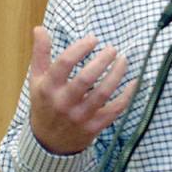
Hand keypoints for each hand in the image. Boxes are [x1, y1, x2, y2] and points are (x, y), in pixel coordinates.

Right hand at [28, 27, 136, 155]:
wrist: (49, 143)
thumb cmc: (45, 103)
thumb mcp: (37, 79)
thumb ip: (40, 53)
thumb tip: (40, 28)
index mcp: (48, 88)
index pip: (64, 63)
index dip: (80, 48)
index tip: (93, 39)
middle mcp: (63, 103)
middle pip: (86, 79)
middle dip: (102, 61)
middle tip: (112, 49)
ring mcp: (80, 116)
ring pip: (102, 94)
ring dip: (116, 75)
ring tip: (124, 60)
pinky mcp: (94, 127)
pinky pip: (114, 110)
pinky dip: (127, 96)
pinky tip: (134, 82)